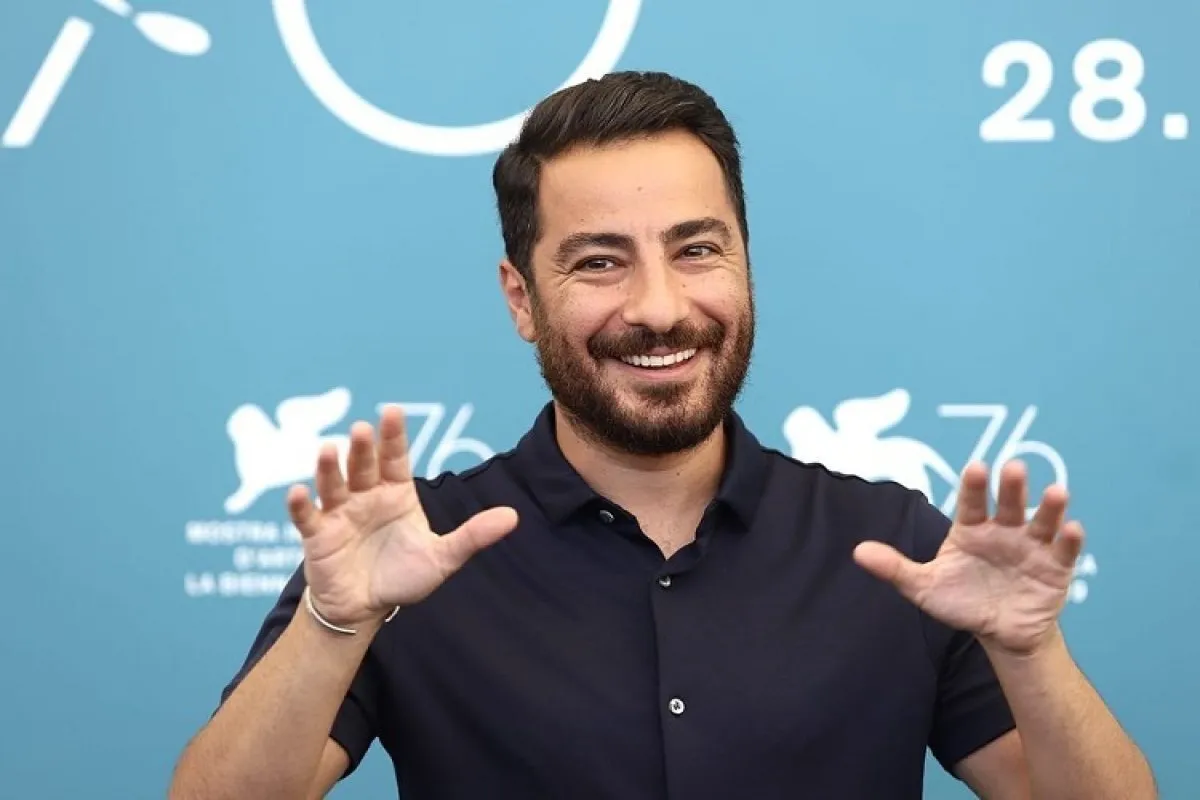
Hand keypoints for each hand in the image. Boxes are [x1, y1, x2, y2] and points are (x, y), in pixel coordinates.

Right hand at [287, 405, 518, 628]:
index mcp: (396, 493)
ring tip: (328, 450)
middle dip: (361, 448)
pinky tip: (298, 493)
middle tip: (361, 429)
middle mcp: (366, 496)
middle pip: (363, 466)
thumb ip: (473, 536)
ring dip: (329, 468)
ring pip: (333, 485)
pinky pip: (307, 517)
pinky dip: (300, 505)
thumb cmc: (403, 577)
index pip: (395, 458)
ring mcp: (339, 513)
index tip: (392, 411)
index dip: (393, 435)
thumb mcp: (442, 557)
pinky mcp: (318, 536)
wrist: (367, 609)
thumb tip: (513, 517)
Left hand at [853, 460, 1084, 655]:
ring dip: (1049, 507)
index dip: (974, 487)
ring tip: (1056, 491)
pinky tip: (1072, 528)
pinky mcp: (1054, 568)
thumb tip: (857, 552)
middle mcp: (1003, 531)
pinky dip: (1069, 540)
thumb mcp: (925, 587)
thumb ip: (895, 568)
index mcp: (971, 530)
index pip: (971, 503)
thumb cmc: (961, 601)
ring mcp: (1031, 547)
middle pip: (1009, 505)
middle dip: (1012, 487)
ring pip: (1041, 522)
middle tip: (1014, 467)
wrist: (999, 633)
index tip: (976, 467)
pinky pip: (1063, 551)